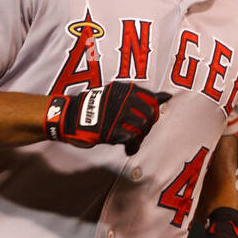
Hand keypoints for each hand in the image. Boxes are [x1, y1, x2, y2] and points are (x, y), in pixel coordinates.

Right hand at [44, 82, 169, 154]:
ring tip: (131, 142)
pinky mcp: (113, 129)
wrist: (70, 117)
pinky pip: (132, 139)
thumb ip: (139, 96)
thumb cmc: (94, 108)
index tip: (146, 120)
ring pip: (142, 127)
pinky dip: (133, 147)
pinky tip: (128, 149)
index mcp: (125, 89)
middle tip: (137, 133)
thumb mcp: (116, 95)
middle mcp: (124, 99)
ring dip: (139, 138)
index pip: (152, 100)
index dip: (151, 113)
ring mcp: (118, 114)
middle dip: (147, 127)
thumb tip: (167, 96)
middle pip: (150, 115)